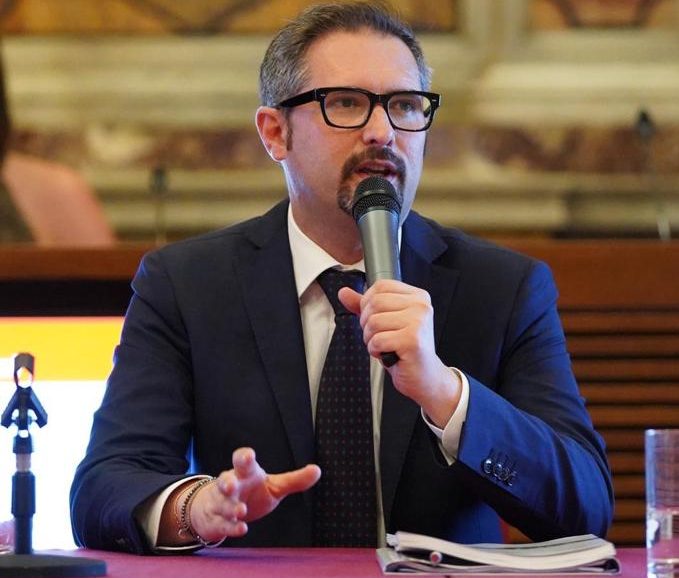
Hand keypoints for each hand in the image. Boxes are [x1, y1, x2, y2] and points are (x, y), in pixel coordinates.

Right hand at [189, 448, 319, 541]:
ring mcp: (221, 504)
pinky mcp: (218, 522)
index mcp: (246, 474)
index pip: (241, 461)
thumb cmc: (251, 492)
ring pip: (222, 504)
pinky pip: (223, 525)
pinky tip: (242, 528)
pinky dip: (231, 528)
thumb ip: (295, 480)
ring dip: (230, 507)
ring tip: (241, 510)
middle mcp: (231, 486)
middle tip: (230, 484)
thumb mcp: (274, 486)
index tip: (248, 455)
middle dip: (226, 482)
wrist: (218, 510)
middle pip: (225, 481)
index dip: (244, 457)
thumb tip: (318, 470)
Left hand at [339, 280, 461, 427]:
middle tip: (379, 335)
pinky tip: (387, 353)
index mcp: (417, 296)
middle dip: (367, 323)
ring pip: (373, 321)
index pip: (381, 286)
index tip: (375, 317)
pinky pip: (377, 340)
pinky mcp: (412, 340)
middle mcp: (421, 306)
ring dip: (370, 338)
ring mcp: (418, 322)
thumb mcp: (385, 322)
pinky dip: (375, 350)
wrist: (425, 376)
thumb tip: (343, 293)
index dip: (368, 303)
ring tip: (384, 345)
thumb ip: (365, 306)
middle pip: (374, 302)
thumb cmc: (406, 349)